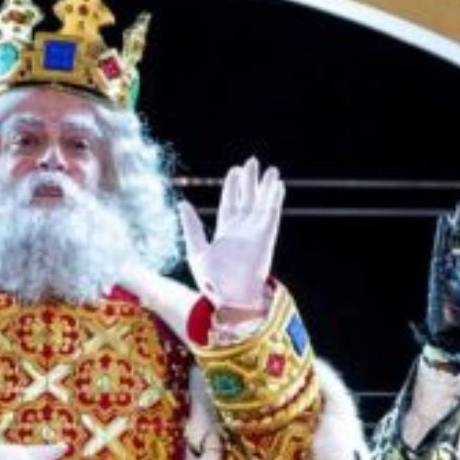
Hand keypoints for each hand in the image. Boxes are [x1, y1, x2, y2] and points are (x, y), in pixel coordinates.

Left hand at [179, 157, 283, 311]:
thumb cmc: (212, 281)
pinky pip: (271, 214)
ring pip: (261, 203)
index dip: (232, 187)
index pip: (229, 204)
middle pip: (246, 199)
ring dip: (266, 186)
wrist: (230, 298)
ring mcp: (255, 233)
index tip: (234, 171)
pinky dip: (274, 199)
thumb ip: (191, 227)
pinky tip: (277, 185)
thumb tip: (182, 203)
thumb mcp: (196, 251)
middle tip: (251, 161)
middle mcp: (242, 230)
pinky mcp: (265, 237)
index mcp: (226, 233)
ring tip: (270, 169)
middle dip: (249, 181)